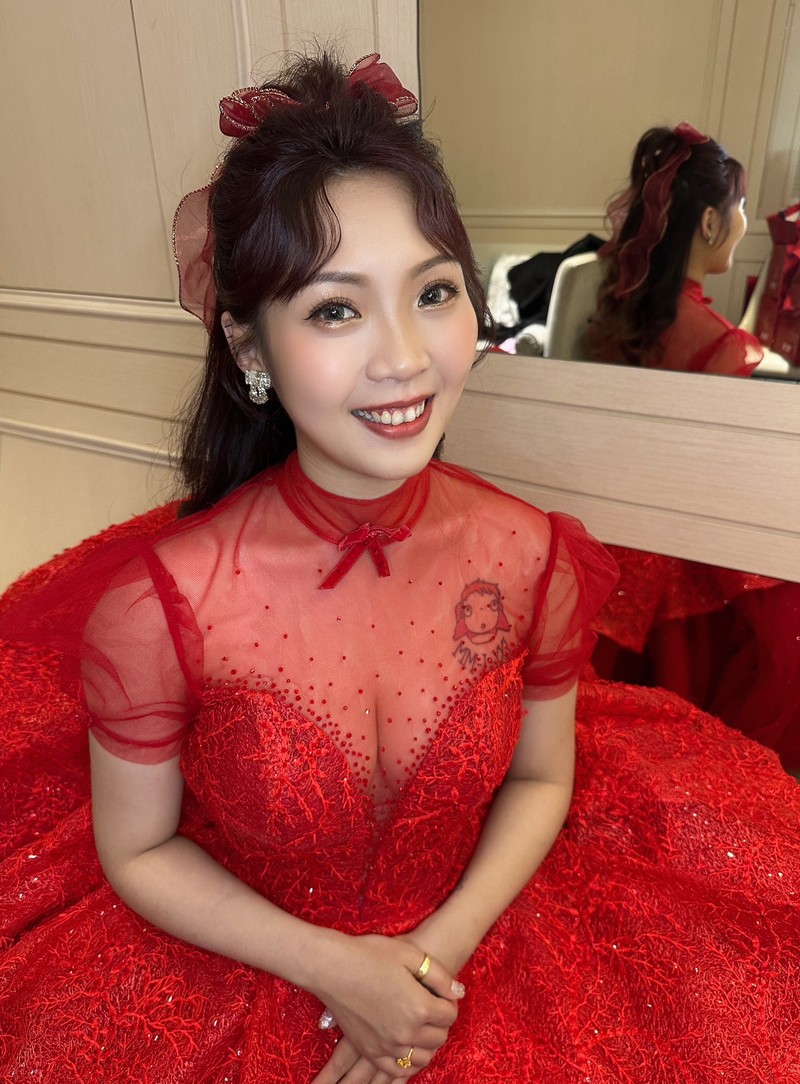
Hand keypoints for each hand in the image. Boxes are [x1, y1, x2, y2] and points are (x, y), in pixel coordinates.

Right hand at [310, 936, 463, 1082]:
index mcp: (420, 1008)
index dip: (448, 1002)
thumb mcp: (410, 954)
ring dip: (428, 1044)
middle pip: (439, 1038)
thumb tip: (458, 993)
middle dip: (441, 1023)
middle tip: (432, 1007)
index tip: (440, 994)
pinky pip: (397, 1069)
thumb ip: (440, 977)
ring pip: (422, 1058)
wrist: (332, 967)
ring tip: (421, 1027)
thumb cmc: (370, 955)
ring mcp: (387, 1045)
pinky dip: (408, 1063)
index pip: (450, 1015)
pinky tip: (408, 1050)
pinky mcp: (370, 1050)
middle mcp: (406, 1032)